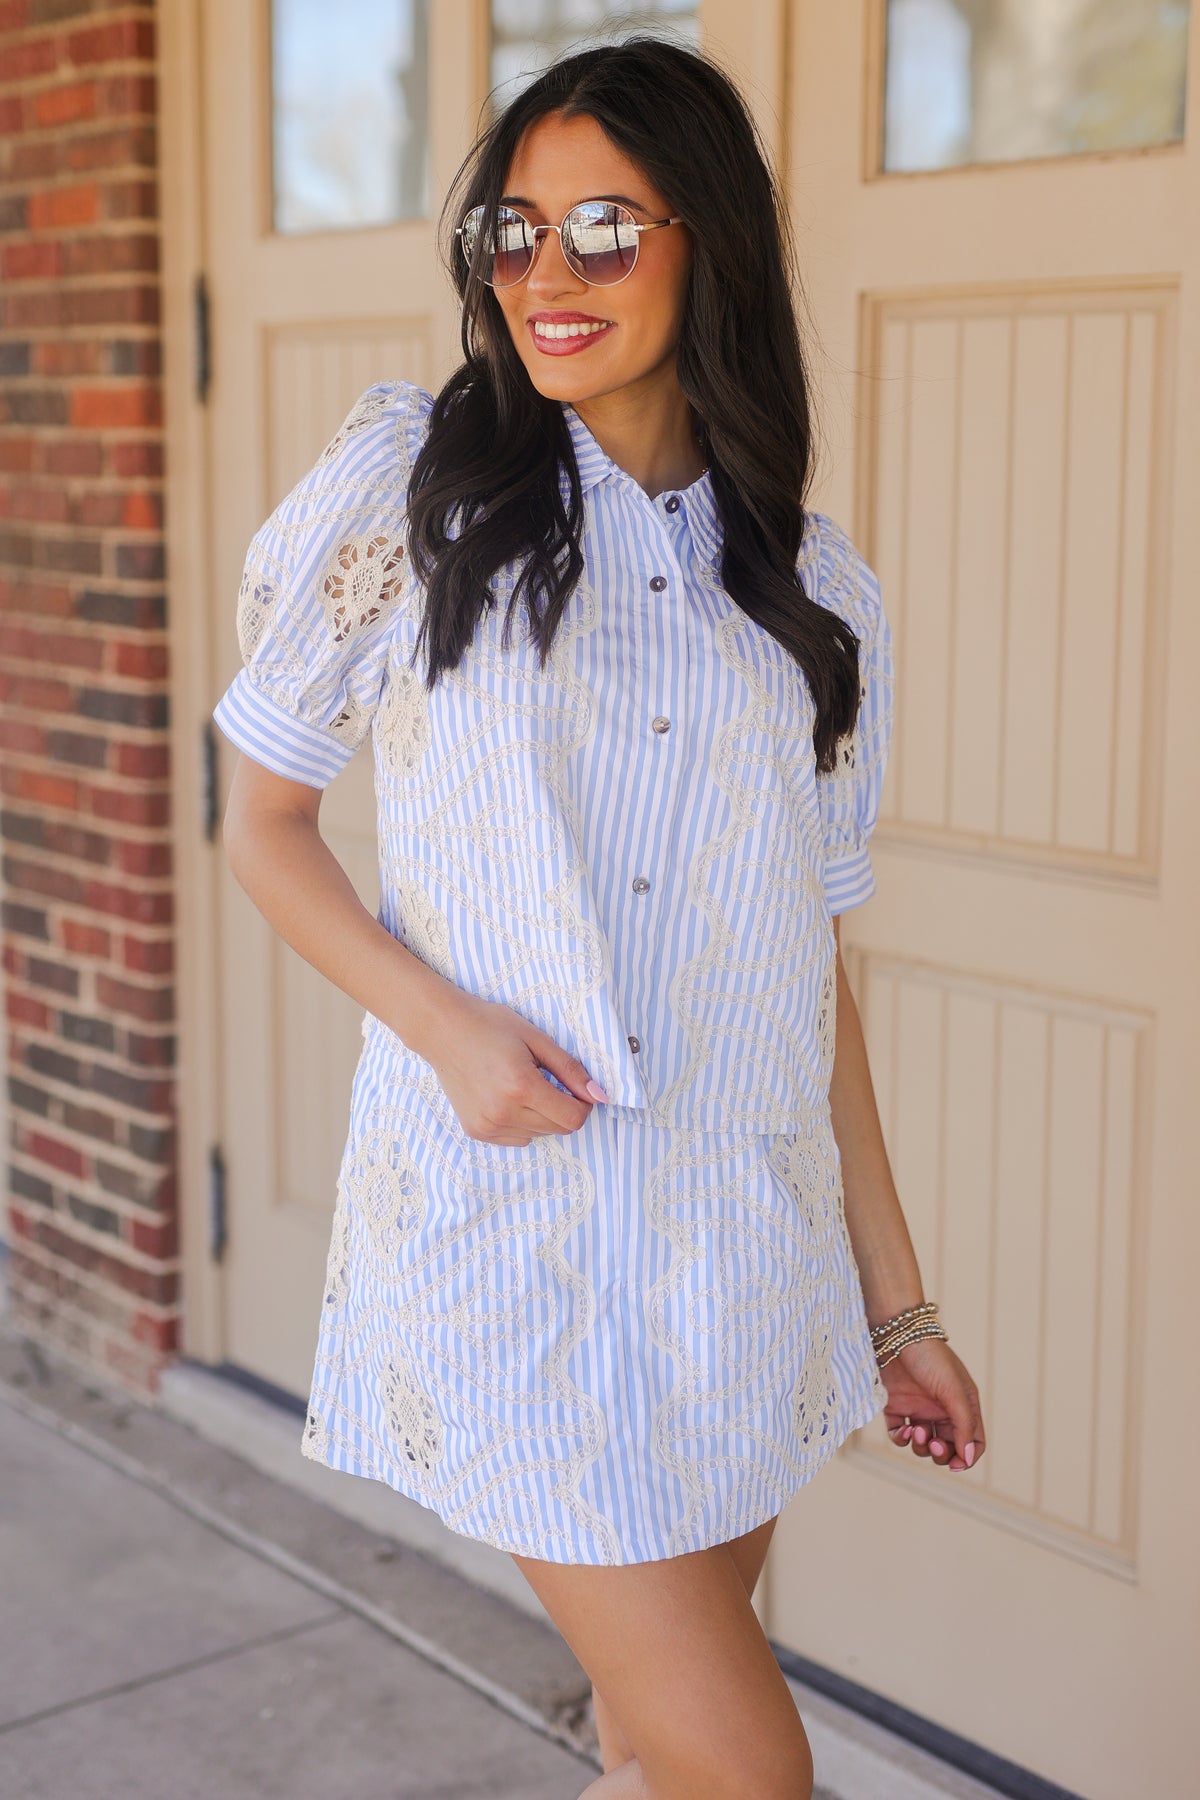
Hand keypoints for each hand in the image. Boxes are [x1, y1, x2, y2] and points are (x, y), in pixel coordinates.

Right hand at [424, 993, 608, 1144]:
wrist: (442, 1029)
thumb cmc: (490, 1025)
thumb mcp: (537, 1038)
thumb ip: (570, 1069)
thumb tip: (600, 1096)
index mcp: (521, 1086)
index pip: (572, 1118)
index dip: (583, 1104)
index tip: (577, 1088)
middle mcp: (503, 1112)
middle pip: (558, 1129)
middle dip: (564, 1108)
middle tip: (548, 1080)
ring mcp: (487, 1125)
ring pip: (539, 1135)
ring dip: (542, 1116)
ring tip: (522, 1085)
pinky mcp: (476, 1131)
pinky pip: (517, 1138)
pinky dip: (522, 1123)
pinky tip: (507, 1097)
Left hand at [879, 1337, 985, 1472]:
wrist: (896, 1335)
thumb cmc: (931, 1358)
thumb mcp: (955, 1391)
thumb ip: (963, 1425)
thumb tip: (967, 1458)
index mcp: (963, 1404)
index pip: (972, 1441)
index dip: (966, 1457)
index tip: (955, 1464)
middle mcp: (941, 1409)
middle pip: (947, 1447)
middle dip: (942, 1453)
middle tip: (934, 1445)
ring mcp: (918, 1409)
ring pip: (923, 1445)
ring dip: (921, 1446)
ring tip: (915, 1430)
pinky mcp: (895, 1407)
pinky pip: (899, 1435)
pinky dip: (901, 1439)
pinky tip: (903, 1431)